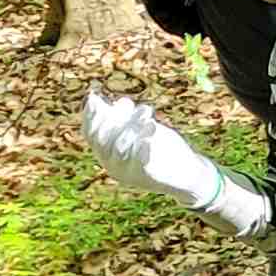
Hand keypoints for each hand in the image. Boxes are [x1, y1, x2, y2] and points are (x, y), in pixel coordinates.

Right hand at [82, 90, 265, 235]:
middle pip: (103, 139)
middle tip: (130, 103)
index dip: (91, 115)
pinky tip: (151, 131)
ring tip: (148, 112)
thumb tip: (94, 98)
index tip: (97, 98)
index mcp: (107, 153)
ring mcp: (127, 173)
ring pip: (121, 147)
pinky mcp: (146, 177)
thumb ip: (118, 117)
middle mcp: (112, 165)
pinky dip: (143, 147)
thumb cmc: (159, 149)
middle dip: (115, 118)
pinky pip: (140, 162)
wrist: (185, 174)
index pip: (90, 134)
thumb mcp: (137, 130)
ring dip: (132, 126)